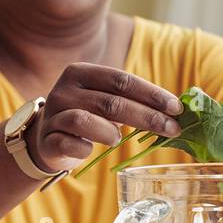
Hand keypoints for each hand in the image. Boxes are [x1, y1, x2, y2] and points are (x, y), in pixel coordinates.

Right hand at [27, 63, 182, 173]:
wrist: (46, 139)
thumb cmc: (85, 117)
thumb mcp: (103, 101)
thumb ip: (129, 100)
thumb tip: (172, 109)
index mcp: (80, 72)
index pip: (122, 80)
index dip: (151, 94)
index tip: (176, 108)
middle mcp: (64, 89)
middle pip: (111, 102)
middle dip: (146, 117)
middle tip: (172, 129)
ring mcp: (53, 115)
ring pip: (86, 121)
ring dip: (110, 133)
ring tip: (117, 139)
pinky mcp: (47, 140)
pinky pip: (71, 145)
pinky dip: (85, 150)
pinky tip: (89, 150)